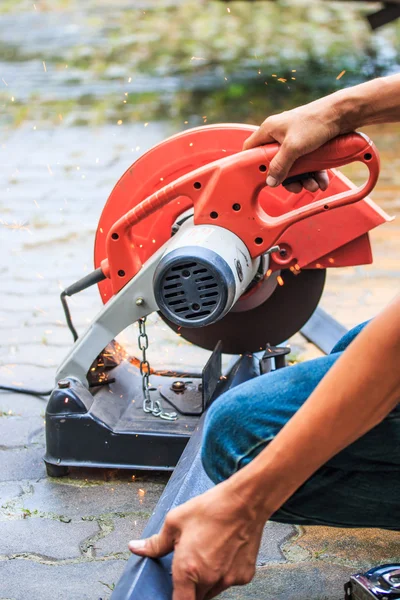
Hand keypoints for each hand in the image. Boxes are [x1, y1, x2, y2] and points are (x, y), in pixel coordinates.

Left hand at [128, 480, 266, 598]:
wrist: (245, 502)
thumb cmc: (210, 509)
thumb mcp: (175, 521)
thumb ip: (155, 543)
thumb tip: (135, 548)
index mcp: (188, 570)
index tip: (173, 592)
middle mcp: (209, 580)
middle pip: (195, 598)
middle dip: (189, 587)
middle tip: (189, 564)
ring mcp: (228, 580)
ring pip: (212, 592)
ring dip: (205, 582)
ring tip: (206, 554)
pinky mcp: (244, 576)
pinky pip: (228, 582)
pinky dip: (223, 574)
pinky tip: (223, 553)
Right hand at [243, 98, 341, 192]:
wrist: (343, 113)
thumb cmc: (316, 121)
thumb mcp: (293, 147)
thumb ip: (280, 165)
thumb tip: (270, 181)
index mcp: (269, 130)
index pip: (251, 148)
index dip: (251, 163)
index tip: (259, 177)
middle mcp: (279, 135)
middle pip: (275, 163)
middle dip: (287, 178)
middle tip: (295, 186)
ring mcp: (294, 140)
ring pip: (293, 166)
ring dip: (303, 178)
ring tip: (313, 185)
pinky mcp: (308, 144)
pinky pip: (306, 163)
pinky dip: (313, 173)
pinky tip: (321, 180)